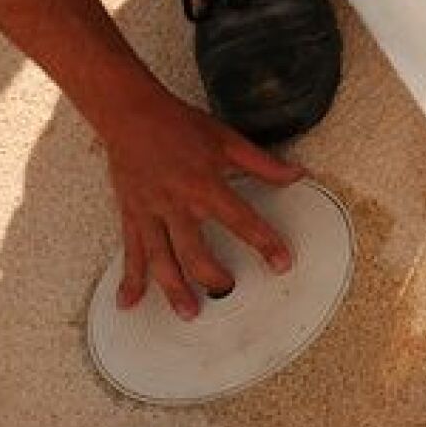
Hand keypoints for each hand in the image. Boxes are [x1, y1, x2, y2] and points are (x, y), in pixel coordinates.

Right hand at [103, 92, 303, 319]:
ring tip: (190, 313)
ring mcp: (151, 213)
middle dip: (213, 277)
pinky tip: (127, 303)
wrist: (130, 113)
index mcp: (205, 185)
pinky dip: (129, 279)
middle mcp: (177, 205)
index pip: (241, 221)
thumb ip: (263, 164)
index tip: (282, 264)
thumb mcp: (227, 140)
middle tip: (230, 290)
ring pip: (162, 259)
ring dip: (175, 290)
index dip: (264, 243)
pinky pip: (131, 252)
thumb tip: (298, 174)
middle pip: (196, 252)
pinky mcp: (130, 215)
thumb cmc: (179, 124)